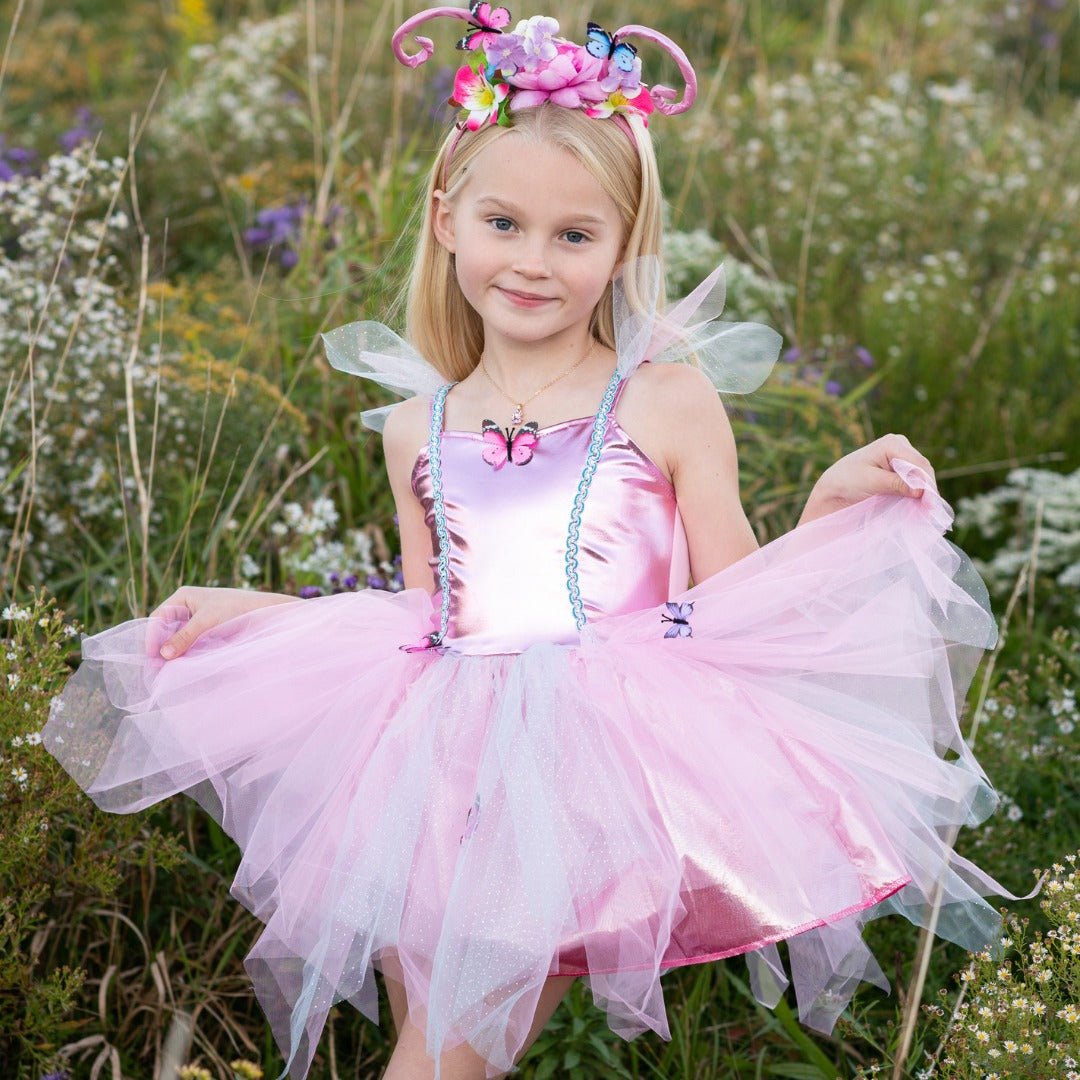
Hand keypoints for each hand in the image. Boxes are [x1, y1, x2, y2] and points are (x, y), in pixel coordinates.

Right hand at [149, 586, 299, 658]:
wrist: (264, 613)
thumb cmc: (236, 609)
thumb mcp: (207, 621)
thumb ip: (185, 637)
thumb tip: (163, 655)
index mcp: (183, 597)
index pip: (158, 617)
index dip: (152, 637)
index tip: (152, 656)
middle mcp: (187, 608)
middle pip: (165, 630)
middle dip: (161, 648)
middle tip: (156, 669)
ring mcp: (196, 621)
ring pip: (176, 639)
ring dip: (172, 654)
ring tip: (166, 671)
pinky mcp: (205, 634)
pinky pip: (189, 645)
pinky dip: (184, 655)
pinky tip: (181, 667)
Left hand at [798, 433, 936, 525]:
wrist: (834, 486)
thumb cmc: (847, 481)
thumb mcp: (871, 482)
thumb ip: (896, 484)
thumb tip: (921, 490)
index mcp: (892, 443)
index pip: (918, 463)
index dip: (927, 483)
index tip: (930, 503)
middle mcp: (900, 445)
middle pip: (922, 468)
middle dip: (928, 489)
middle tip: (932, 511)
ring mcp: (901, 455)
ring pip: (921, 474)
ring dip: (925, 492)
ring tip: (928, 511)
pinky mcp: (900, 467)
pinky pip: (915, 479)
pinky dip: (918, 492)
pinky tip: (920, 505)